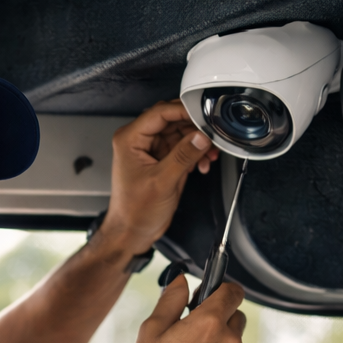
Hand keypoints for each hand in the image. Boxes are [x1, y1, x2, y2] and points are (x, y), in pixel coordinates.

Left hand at [95, 101, 218, 255]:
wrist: (132, 231)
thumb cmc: (134, 211)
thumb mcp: (161, 181)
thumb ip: (183, 156)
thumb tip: (201, 136)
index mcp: (130, 139)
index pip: (161, 112)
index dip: (184, 111)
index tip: (204, 115)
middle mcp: (139, 141)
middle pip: (173, 120)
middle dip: (195, 129)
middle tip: (211, 136)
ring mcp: (152, 150)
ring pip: (181, 134)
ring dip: (198, 143)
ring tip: (209, 154)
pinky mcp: (163, 161)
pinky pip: (183, 148)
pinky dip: (196, 154)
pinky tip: (202, 164)